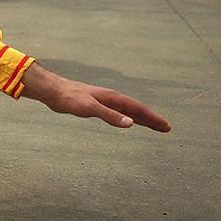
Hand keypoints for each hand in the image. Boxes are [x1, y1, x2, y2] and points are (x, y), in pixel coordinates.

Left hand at [20, 62, 170, 131]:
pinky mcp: (95, 105)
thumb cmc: (70, 98)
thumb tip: (131, 124)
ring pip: (127, 111)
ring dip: (141, 118)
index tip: (166, 127)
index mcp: (113, 98)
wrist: (53, 91)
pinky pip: (117, 112)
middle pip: (136, 109)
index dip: (153, 118)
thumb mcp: (90, 108)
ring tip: (153, 126)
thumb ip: (110, 116)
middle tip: (166, 129)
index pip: (138, 109)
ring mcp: (104, 101)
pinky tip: (127, 121)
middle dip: (151, 119)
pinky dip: (127, 118)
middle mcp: (111, 98)